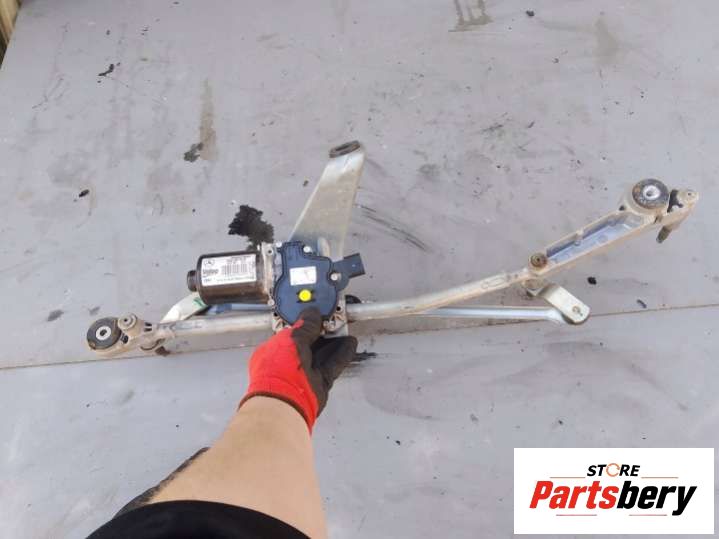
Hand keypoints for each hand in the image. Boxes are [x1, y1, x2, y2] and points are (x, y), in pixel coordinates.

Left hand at [240, 308, 356, 431]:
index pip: (292, 331)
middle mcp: (289, 362)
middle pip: (309, 341)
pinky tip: (350, 343)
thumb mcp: (291, 339)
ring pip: (322, 352)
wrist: (283, 402)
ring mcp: (304, 373)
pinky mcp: (319, 383)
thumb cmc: (277, 371)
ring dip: (335, 340)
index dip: (305, 321)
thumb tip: (311, 314)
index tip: (317, 311)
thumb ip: (305, 326)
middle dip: (322, 330)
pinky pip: (333, 364)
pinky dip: (342, 353)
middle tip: (333, 318)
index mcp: (274, 350)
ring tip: (344, 327)